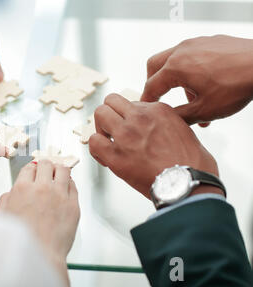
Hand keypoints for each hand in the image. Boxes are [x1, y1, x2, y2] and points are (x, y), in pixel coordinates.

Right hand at [0, 161, 79, 286]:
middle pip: (46, 164)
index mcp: (22, 189)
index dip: (32, 168)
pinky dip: (70, 184)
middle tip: (47, 170)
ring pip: (63, 170)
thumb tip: (11, 193)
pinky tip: (66, 188)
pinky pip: (74, 185)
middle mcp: (42, 188)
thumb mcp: (3, 217)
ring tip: (58, 175)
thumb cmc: (21, 242)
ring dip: (59, 170)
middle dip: (45, 166)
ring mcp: (60, 195)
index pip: (29, 167)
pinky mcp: (74, 205)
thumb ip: (6, 200)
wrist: (40, 257)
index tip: (34, 170)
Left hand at [89, 94, 218, 198]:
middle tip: (113, 131)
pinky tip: (106, 158)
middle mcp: (140, 117)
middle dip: (109, 114)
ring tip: (108, 143)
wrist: (188, 185)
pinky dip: (96, 148)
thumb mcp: (185, 130)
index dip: (128, 118)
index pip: (131, 104)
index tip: (132, 132)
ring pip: (100, 114)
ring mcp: (126, 135)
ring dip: (101, 128)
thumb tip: (155, 128)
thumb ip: (165, 124)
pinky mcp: (115, 155)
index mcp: (158, 110)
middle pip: (111, 101)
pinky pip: (93, 141)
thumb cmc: (192, 165)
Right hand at [141, 35, 252, 124]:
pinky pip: (191, 54)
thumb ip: (180, 116)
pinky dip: (189, 68)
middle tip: (159, 97)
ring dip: (174, 77)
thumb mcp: (204, 110)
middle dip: (153, 83)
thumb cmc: (238, 85)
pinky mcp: (209, 41)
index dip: (146, 101)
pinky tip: (205, 83)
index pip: (151, 86)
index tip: (145, 108)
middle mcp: (182, 51)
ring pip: (173, 59)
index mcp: (175, 67)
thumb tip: (168, 119)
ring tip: (191, 96)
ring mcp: (196, 43)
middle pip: (154, 66)